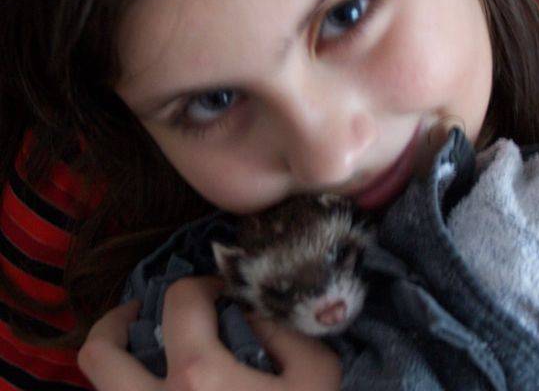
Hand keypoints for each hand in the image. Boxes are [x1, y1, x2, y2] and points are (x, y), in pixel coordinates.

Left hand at [78, 276, 341, 389]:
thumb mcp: (317, 375)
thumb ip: (284, 331)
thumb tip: (248, 313)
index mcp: (199, 374)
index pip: (181, 301)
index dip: (201, 285)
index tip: (220, 296)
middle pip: (101, 351)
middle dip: (118, 320)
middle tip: (143, 314)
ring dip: (111, 363)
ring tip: (137, 353)